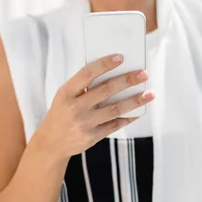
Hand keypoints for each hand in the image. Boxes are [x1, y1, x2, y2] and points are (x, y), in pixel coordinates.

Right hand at [33, 54, 154, 159]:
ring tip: (150, 94)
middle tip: (144, 74)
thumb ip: (82, 85)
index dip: (104, 65)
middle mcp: (75, 107)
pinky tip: (139, 111)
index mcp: (66, 92)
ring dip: (135, 101)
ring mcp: (84, 123)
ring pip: (115, 109)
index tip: (121, 57)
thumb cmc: (62, 113)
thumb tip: (113, 70)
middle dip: (127, 81)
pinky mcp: (92, 137)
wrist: (51, 143)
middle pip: (106, 90)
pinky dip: (128, 118)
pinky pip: (115, 125)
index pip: (87, 74)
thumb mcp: (64, 96)